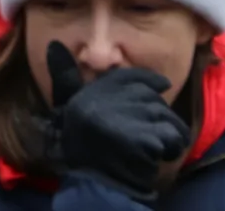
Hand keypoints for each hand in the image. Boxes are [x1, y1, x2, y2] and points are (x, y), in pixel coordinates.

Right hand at [46, 43, 187, 201]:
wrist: (85, 179)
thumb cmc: (77, 145)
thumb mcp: (66, 105)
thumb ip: (65, 76)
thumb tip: (54, 43)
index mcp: (98, 88)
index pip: (135, 76)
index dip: (151, 81)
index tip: (162, 87)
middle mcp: (117, 97)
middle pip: (155, 101)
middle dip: (157, 119)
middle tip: (144, 135)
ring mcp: (134, 116)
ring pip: (168, 119)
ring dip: (167, 136)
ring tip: (152, 149)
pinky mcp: (147, 138)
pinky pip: (170, 138)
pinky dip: (167, 149)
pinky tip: (152, 158)